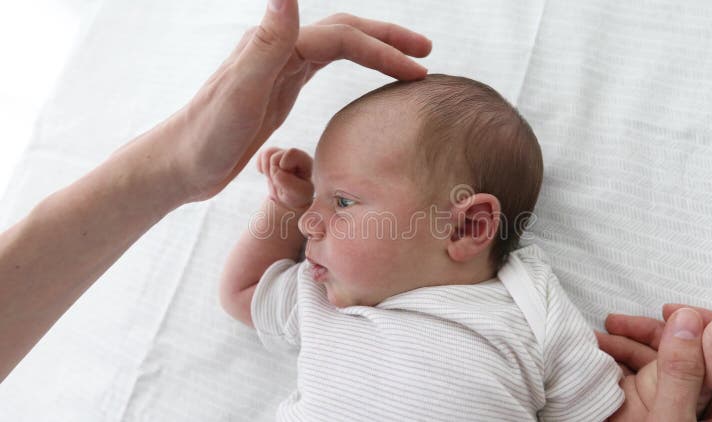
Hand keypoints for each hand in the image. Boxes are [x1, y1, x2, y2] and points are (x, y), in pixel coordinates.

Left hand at [160, 0, 430, 201]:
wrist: (180, 164)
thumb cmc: (206, 135)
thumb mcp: (239, 92)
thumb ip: (266, 42)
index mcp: (277, 48)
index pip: (343, 37)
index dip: (383, 49)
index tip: (419, 71)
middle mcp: (279, 51)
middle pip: (345, 32)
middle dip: (388, 39)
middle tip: (426, 54)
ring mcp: (279, 69)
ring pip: (338, 47)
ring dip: (374, 50)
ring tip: (407, 64)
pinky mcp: (277, 90)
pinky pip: (325, 66)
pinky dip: (353, 65)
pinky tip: (362, 77)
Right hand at [598, 304, 711, 420]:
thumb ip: (682, 372)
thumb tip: (684, 320)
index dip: (702, 323)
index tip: (670, 313)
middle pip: (696, 352)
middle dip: (654, 334)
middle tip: (617, 323)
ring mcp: (695, 414)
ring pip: (671, 367)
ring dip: (633, 350)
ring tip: (599, 342)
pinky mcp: (673, 418)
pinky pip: (656, 385)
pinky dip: (630, 372)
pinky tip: (606, 365)